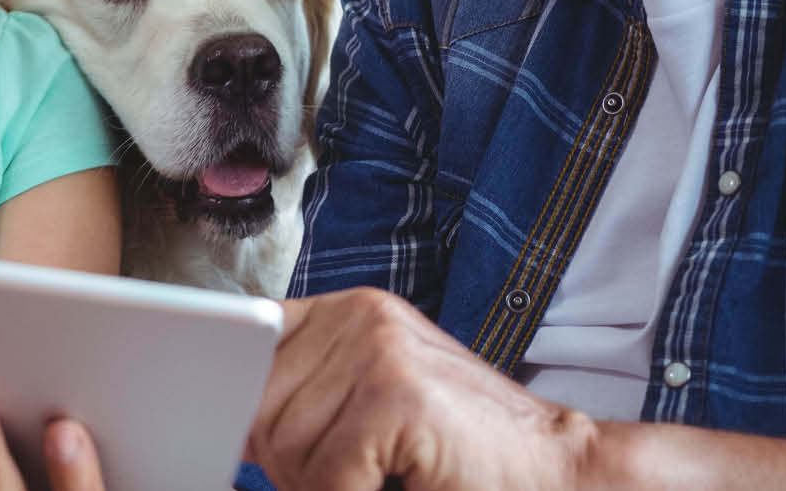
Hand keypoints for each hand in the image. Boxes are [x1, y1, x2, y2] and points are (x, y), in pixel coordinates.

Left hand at [248, 287, 597, 490]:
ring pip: (287, 449)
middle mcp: (360, 317)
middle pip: (260, 410)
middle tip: (355, 473)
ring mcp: (381, 350)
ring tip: (381, 476)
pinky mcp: (398, 395)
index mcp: (347, 312)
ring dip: (324, 485)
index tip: (243, 431)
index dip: (240, 401)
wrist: (558, 469)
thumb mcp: (370, 407)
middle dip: (292, 463)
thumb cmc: (461, 451)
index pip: (250, 347)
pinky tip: (400, 482)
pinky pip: (328, 475)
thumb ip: (302, 397)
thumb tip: (227, 418)